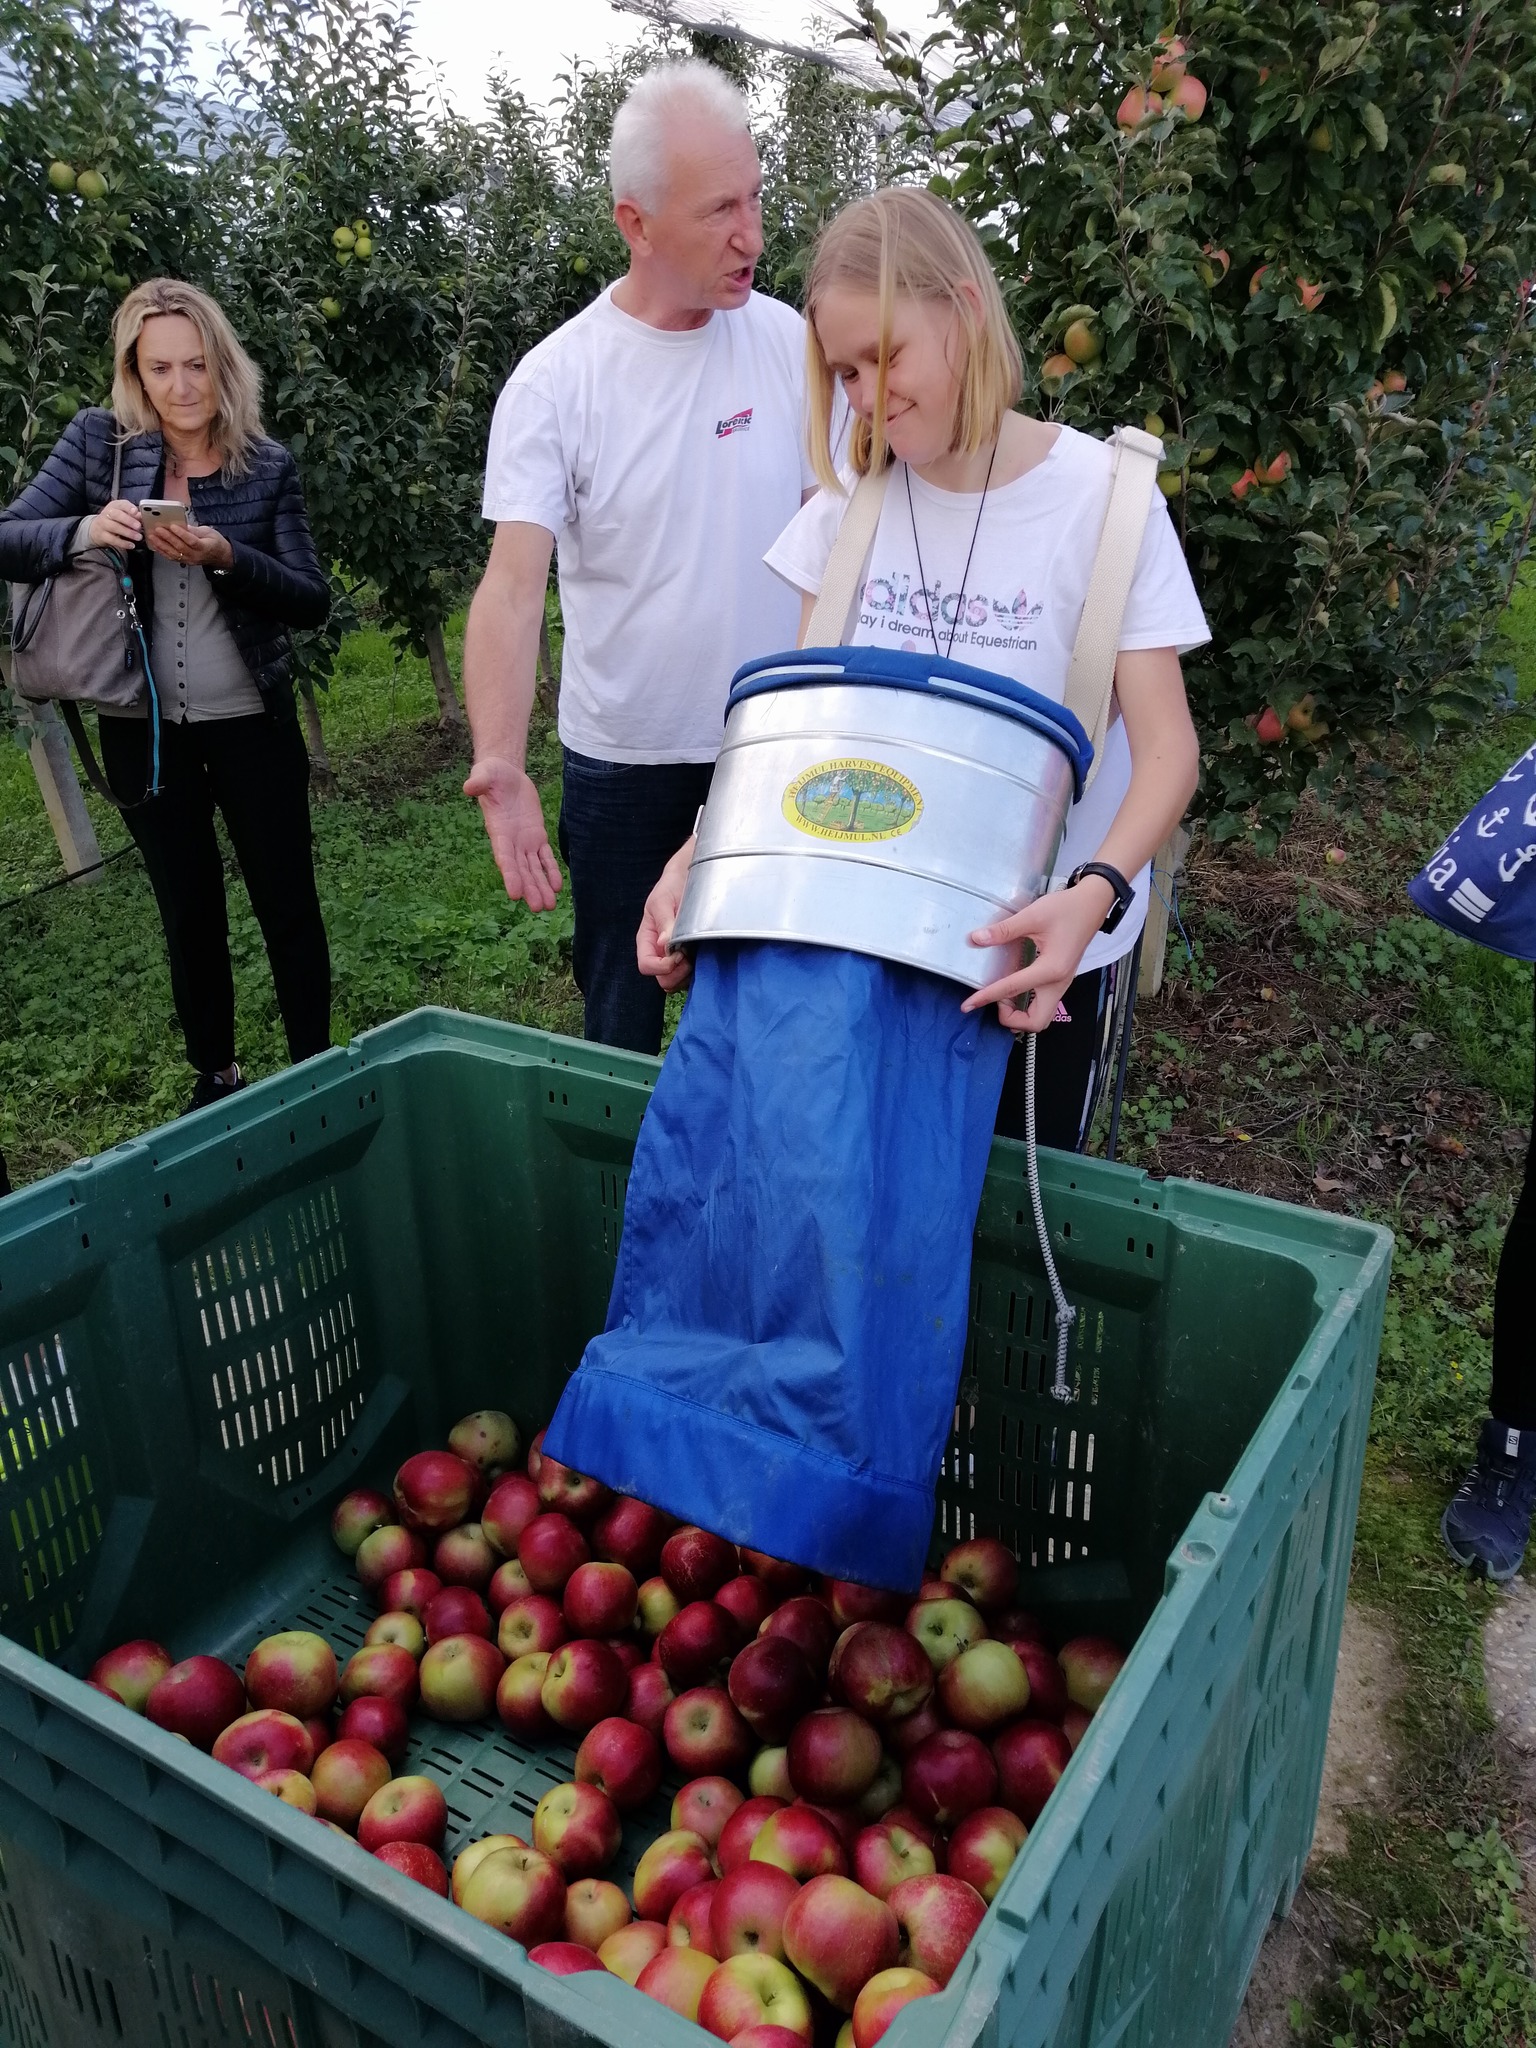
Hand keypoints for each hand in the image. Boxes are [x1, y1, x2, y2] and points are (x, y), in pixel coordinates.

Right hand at [88, 499, 142, 549]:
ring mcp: (103, 524)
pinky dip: (123, 543)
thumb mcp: (123, 514)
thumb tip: (141, 516)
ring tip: (138, 537)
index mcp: (115, 506)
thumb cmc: (114, 520)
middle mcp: (107, 513)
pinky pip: (112, 539)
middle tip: (138, 526)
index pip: (121, 504)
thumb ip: (133, 515)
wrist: (96, 529)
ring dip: (128, 532)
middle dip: (128, 520)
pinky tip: (131, 545)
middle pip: (117, 515)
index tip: (135, 511)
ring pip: (114, 527)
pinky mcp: (102, 535)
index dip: (128, 507)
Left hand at [145, 519, 234, 569]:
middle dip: (167, 538)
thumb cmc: (215, 542)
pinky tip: (154, 545)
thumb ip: (195, 530)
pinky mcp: (184, 562)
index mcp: (205, 547)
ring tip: (152, 536)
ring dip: (161, 545)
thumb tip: (182, 525)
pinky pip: (171, 557)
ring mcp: (189, 560)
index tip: (172, 526)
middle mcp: (196, 556)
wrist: (220, 556)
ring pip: (173, 553)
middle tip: (157, 529)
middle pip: (180, 547)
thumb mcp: (209, 532)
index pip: (191, 541)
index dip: (181, 534)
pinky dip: (161, 551)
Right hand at [463, 754, 562, 910]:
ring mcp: (524, 840)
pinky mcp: (537, 835)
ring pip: (534, 868)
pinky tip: (558, 887)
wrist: (506, 774)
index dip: (510, 875)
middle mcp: (511, 841)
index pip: (504, 857)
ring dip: (541, 886)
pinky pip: (545, 856)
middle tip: (537, 908)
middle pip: (521, 869)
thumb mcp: (484, 774)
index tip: (515, 894)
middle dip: (529, 887)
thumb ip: (478, 781)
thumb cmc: (491, 774)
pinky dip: (551, 870)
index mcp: (498, 831)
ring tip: (549, 906)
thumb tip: (468, 787)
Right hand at [637, 837, 696, 991]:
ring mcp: (674, 956)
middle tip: (689, 958)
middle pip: (662, 979)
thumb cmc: (671, 887)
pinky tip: (703, 955)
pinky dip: (697, 972)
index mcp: (648, 939)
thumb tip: (664, 944)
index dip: (661, 967)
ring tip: (696, 956)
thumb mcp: (663, 900)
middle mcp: (659, 951)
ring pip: (677, 981)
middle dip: (676, 974)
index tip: (678, 956)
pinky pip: (691, 975)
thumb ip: (664, 922)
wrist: (689, 878)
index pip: (646, 965)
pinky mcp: (690, 956)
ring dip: (687, 975)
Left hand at [961, 878, 1114, 1032]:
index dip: (987, 997)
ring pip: (1041, 1017)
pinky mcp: (1061, 980)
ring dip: (1020, 1015)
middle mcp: (1058, 983)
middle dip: (1011, 1019)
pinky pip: (1044, 1004)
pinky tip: (1013, 988)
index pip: (1013, 989)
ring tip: (1002, 996)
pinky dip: (1027, 1005)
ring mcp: (1062, 984)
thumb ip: (1003, 930)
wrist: (1092, 904)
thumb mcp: (1032, 916)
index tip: (968, 1005)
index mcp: (1051, 969)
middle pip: (1036, 1022)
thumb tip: (976, 939)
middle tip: (994, 1000)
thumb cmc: (1066, 908)